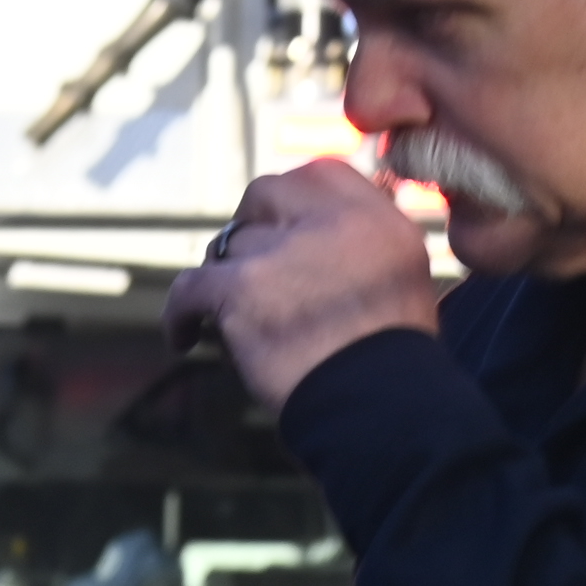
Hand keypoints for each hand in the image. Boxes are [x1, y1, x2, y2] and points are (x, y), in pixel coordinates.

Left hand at [167, 160, 442, 411]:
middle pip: (266, 193)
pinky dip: (180, 315)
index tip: (281, 225)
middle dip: (251, 225)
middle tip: (250, 266)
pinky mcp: (243, 289)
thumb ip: (363, 248)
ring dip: (228, 279)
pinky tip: (182, 337)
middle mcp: (333, 224)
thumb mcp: (404, 285)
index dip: (292, 198)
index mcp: (378, 221)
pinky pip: (191, 287)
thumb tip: (314, 236)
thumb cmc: (392, 367)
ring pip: (230, 247)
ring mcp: (283, 253)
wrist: (382, 412)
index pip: (321, 172)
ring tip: (234, 321)